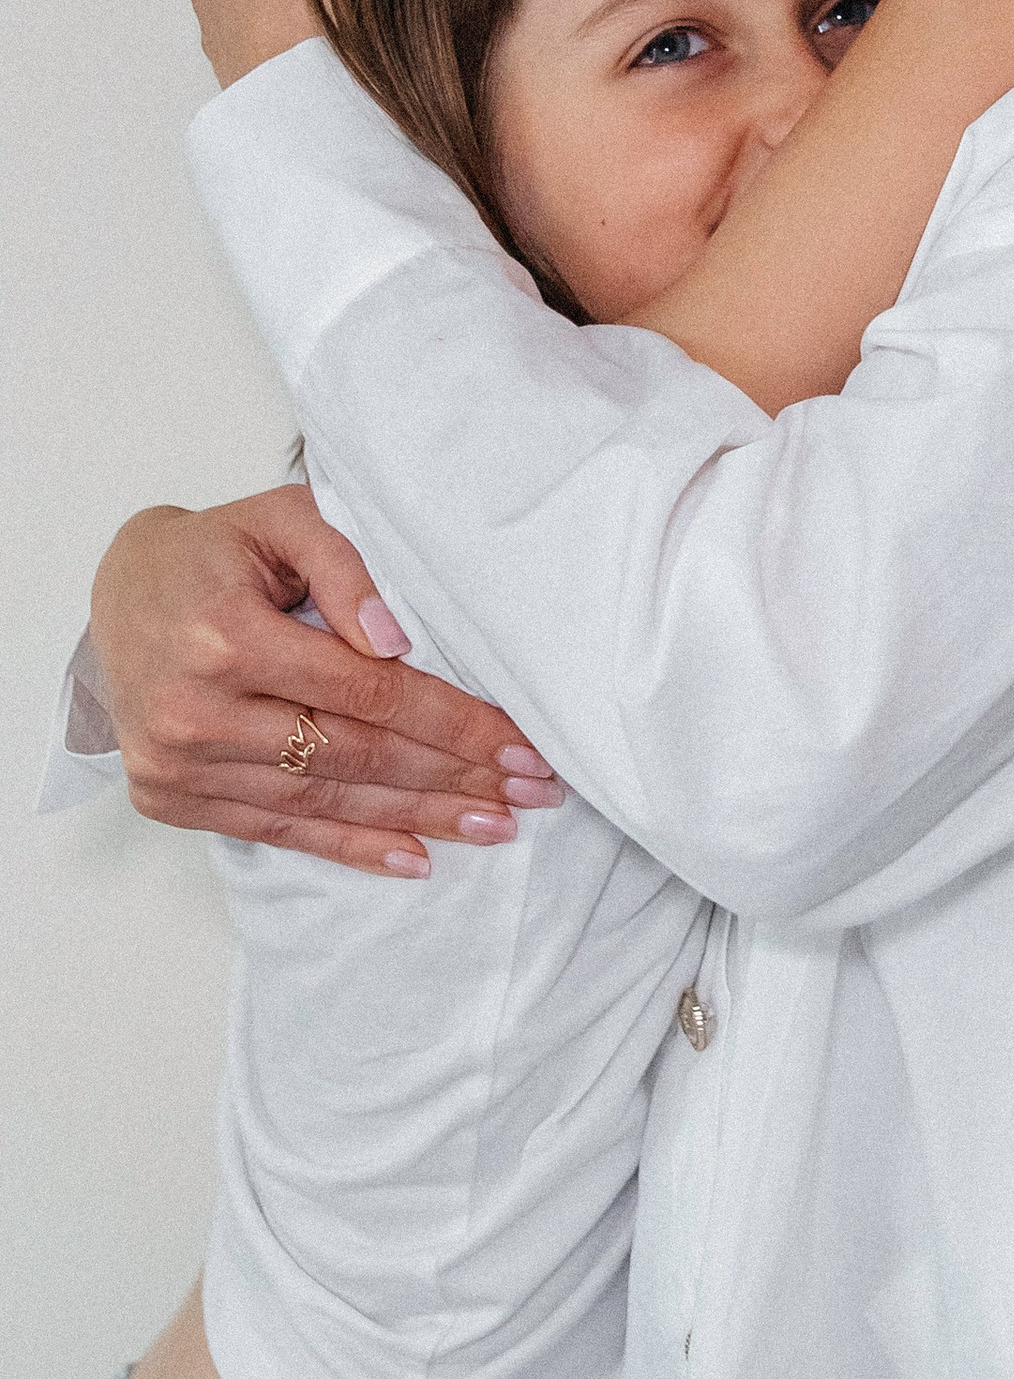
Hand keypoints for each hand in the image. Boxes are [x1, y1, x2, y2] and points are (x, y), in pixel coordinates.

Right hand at [89, 492, 559, 876]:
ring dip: (417, 819)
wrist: (118, 591)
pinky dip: (349, 846)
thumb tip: (401, 642)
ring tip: (493, 826)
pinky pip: (276, 829)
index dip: (454, 722)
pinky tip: (412, 858)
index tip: (522, 745)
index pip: (369, 692)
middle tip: (531, 794)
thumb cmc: (216, 551)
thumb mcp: (284, 520)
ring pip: (323, 800)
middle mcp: (196, 709)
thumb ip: (349, 567)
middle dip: (454, 777)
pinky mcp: (168, 796)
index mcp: (227, 636)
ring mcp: (177, 762)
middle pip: (354, 754)